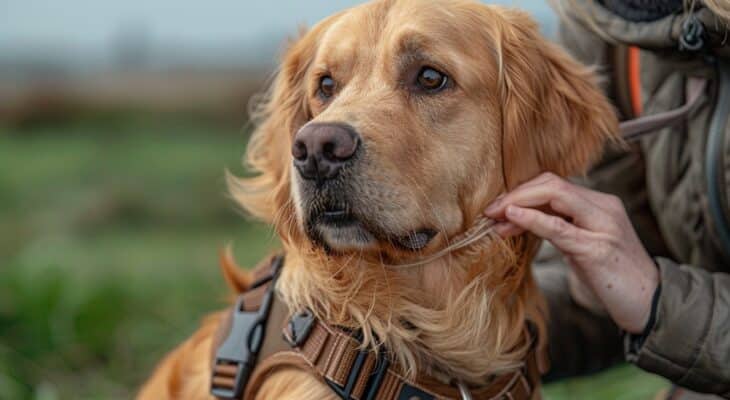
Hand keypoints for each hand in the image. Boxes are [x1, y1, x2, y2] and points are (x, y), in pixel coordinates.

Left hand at [485, 172, 658, 333]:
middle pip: (551, 183)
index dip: (522, 191)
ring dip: (518, 203)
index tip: (497, 207)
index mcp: (600, 204)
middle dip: (516, 193)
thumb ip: (560, 228)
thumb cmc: (613, 277)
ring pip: (555, 196)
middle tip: (490, 210)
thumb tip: (522, 220)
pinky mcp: (597, 248)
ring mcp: (602, 226)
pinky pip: (559, 227)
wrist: (650, 303)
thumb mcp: (583, 246)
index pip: (554, 184)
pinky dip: (532, 219)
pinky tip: (513, 218)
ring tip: (494, 216)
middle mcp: (604, 207)